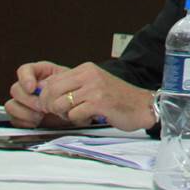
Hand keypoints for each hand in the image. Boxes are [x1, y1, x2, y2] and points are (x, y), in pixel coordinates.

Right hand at [5, 60, 71, 127]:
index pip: (25, 70)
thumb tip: (42, 86)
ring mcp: (24, 102)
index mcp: (40, 73)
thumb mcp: (70, 84)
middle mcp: (29, 86)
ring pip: (11, 105)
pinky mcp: (22, 116)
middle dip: (28, 100)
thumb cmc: (75, 94)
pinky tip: (36, 122)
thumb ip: (56, 82)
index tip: (32, 88)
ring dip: (25, 112)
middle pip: (16, 89)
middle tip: (42, 106)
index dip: (25, 78)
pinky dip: (24, 122)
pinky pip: (13, 119)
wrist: (78, 110)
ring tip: (40, 116)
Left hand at [34, 62, 156, 132]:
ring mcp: (94, 88)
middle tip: (60, 113)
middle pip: (52, 91)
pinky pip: (74, 114)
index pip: (52, 80)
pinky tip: (89, 118)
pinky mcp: (98, 102)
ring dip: (65, 115)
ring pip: (60, 104)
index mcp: (86, 69)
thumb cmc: (118, 99)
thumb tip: (46, 92)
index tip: (51, 106)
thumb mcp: (94, 85)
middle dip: (51, 106)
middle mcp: (89, 75)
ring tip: (78, 115)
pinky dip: (78, 120)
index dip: (46, 96)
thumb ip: (74, 86)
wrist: (143, 106)